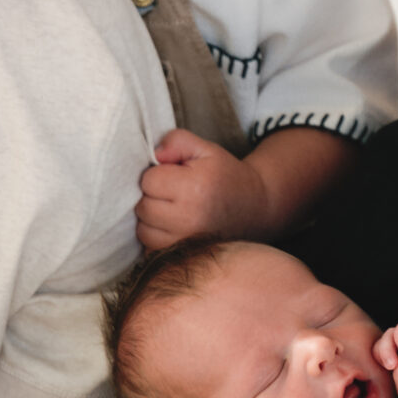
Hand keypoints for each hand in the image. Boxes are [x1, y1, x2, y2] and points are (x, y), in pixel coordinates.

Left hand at [136, 130, 267, 248]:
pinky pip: (152, 248)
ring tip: (171, 210)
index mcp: (194, 188)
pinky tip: (172, 226)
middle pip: (143, 207)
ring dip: (151, 219)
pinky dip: (156, 237)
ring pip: (143, 230)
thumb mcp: (206, 149)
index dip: (157, 174)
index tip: (173, 175)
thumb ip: (177, 141)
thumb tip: (154, 155)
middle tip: (172, 193)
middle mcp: (189, 219)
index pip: (148, 181)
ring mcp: (186, 242)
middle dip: (152, 197)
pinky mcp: (184, 257)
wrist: (254, 209)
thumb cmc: (225, 176)